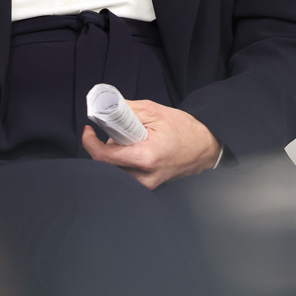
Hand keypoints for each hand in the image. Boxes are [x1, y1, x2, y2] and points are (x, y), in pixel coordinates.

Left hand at [81, 100, 221, 188]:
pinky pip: (127, 176)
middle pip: (107, 167)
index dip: (90, 143)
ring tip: (127, 141)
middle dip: (104, 147)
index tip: (89, 131)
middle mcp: (145, 177)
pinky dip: (123, 162)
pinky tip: (133, 150)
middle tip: (112, 132)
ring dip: (113, 156)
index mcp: (145, 157)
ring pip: (116, 173)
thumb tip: (104, 109)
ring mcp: (148, 185)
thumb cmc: (184, 129)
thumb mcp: (155, 111)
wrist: (206, 146)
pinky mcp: (150, 186)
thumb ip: (127, 110)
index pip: (105, 157)